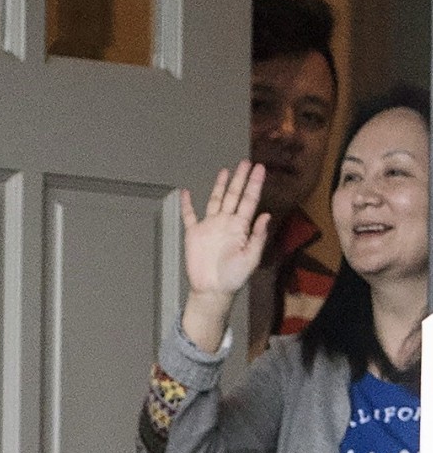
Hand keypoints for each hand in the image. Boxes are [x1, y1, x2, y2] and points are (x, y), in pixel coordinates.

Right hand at [180, 161, 268, 351]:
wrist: (212, 289)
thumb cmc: (233, 277)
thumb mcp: (251, 258)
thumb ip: (257, 236)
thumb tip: (265, 215)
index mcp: (241, 227)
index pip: (249, 201)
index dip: (254, 185)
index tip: (259, 169)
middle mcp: (226, 223)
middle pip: (234, 196)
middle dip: (240, 179)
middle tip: (246, 163)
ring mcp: (210, 226)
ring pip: (216, 200)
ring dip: (221, 186)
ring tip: (226, 171)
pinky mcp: (194, 233)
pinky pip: (189, 216)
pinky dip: (187, 205)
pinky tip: (186, 193)